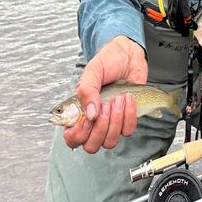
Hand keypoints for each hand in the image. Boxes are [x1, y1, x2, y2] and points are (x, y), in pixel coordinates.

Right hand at [64, 35, 147, 152]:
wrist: (129, 56)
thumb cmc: (108, 62)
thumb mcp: (93, 72)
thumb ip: (87, 91)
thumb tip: (90, 115)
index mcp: (78, 113)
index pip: (72, 138)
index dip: (78, 135)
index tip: (87, 119)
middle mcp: (93, 122)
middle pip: (91, 146)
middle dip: (100, 128)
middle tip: (106, 106)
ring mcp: (110, 123)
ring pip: (110, 141)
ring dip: (115, 121)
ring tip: (119, 99)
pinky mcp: (127, 120)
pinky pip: (128, 130)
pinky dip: (129, 115)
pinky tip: (128, 98)